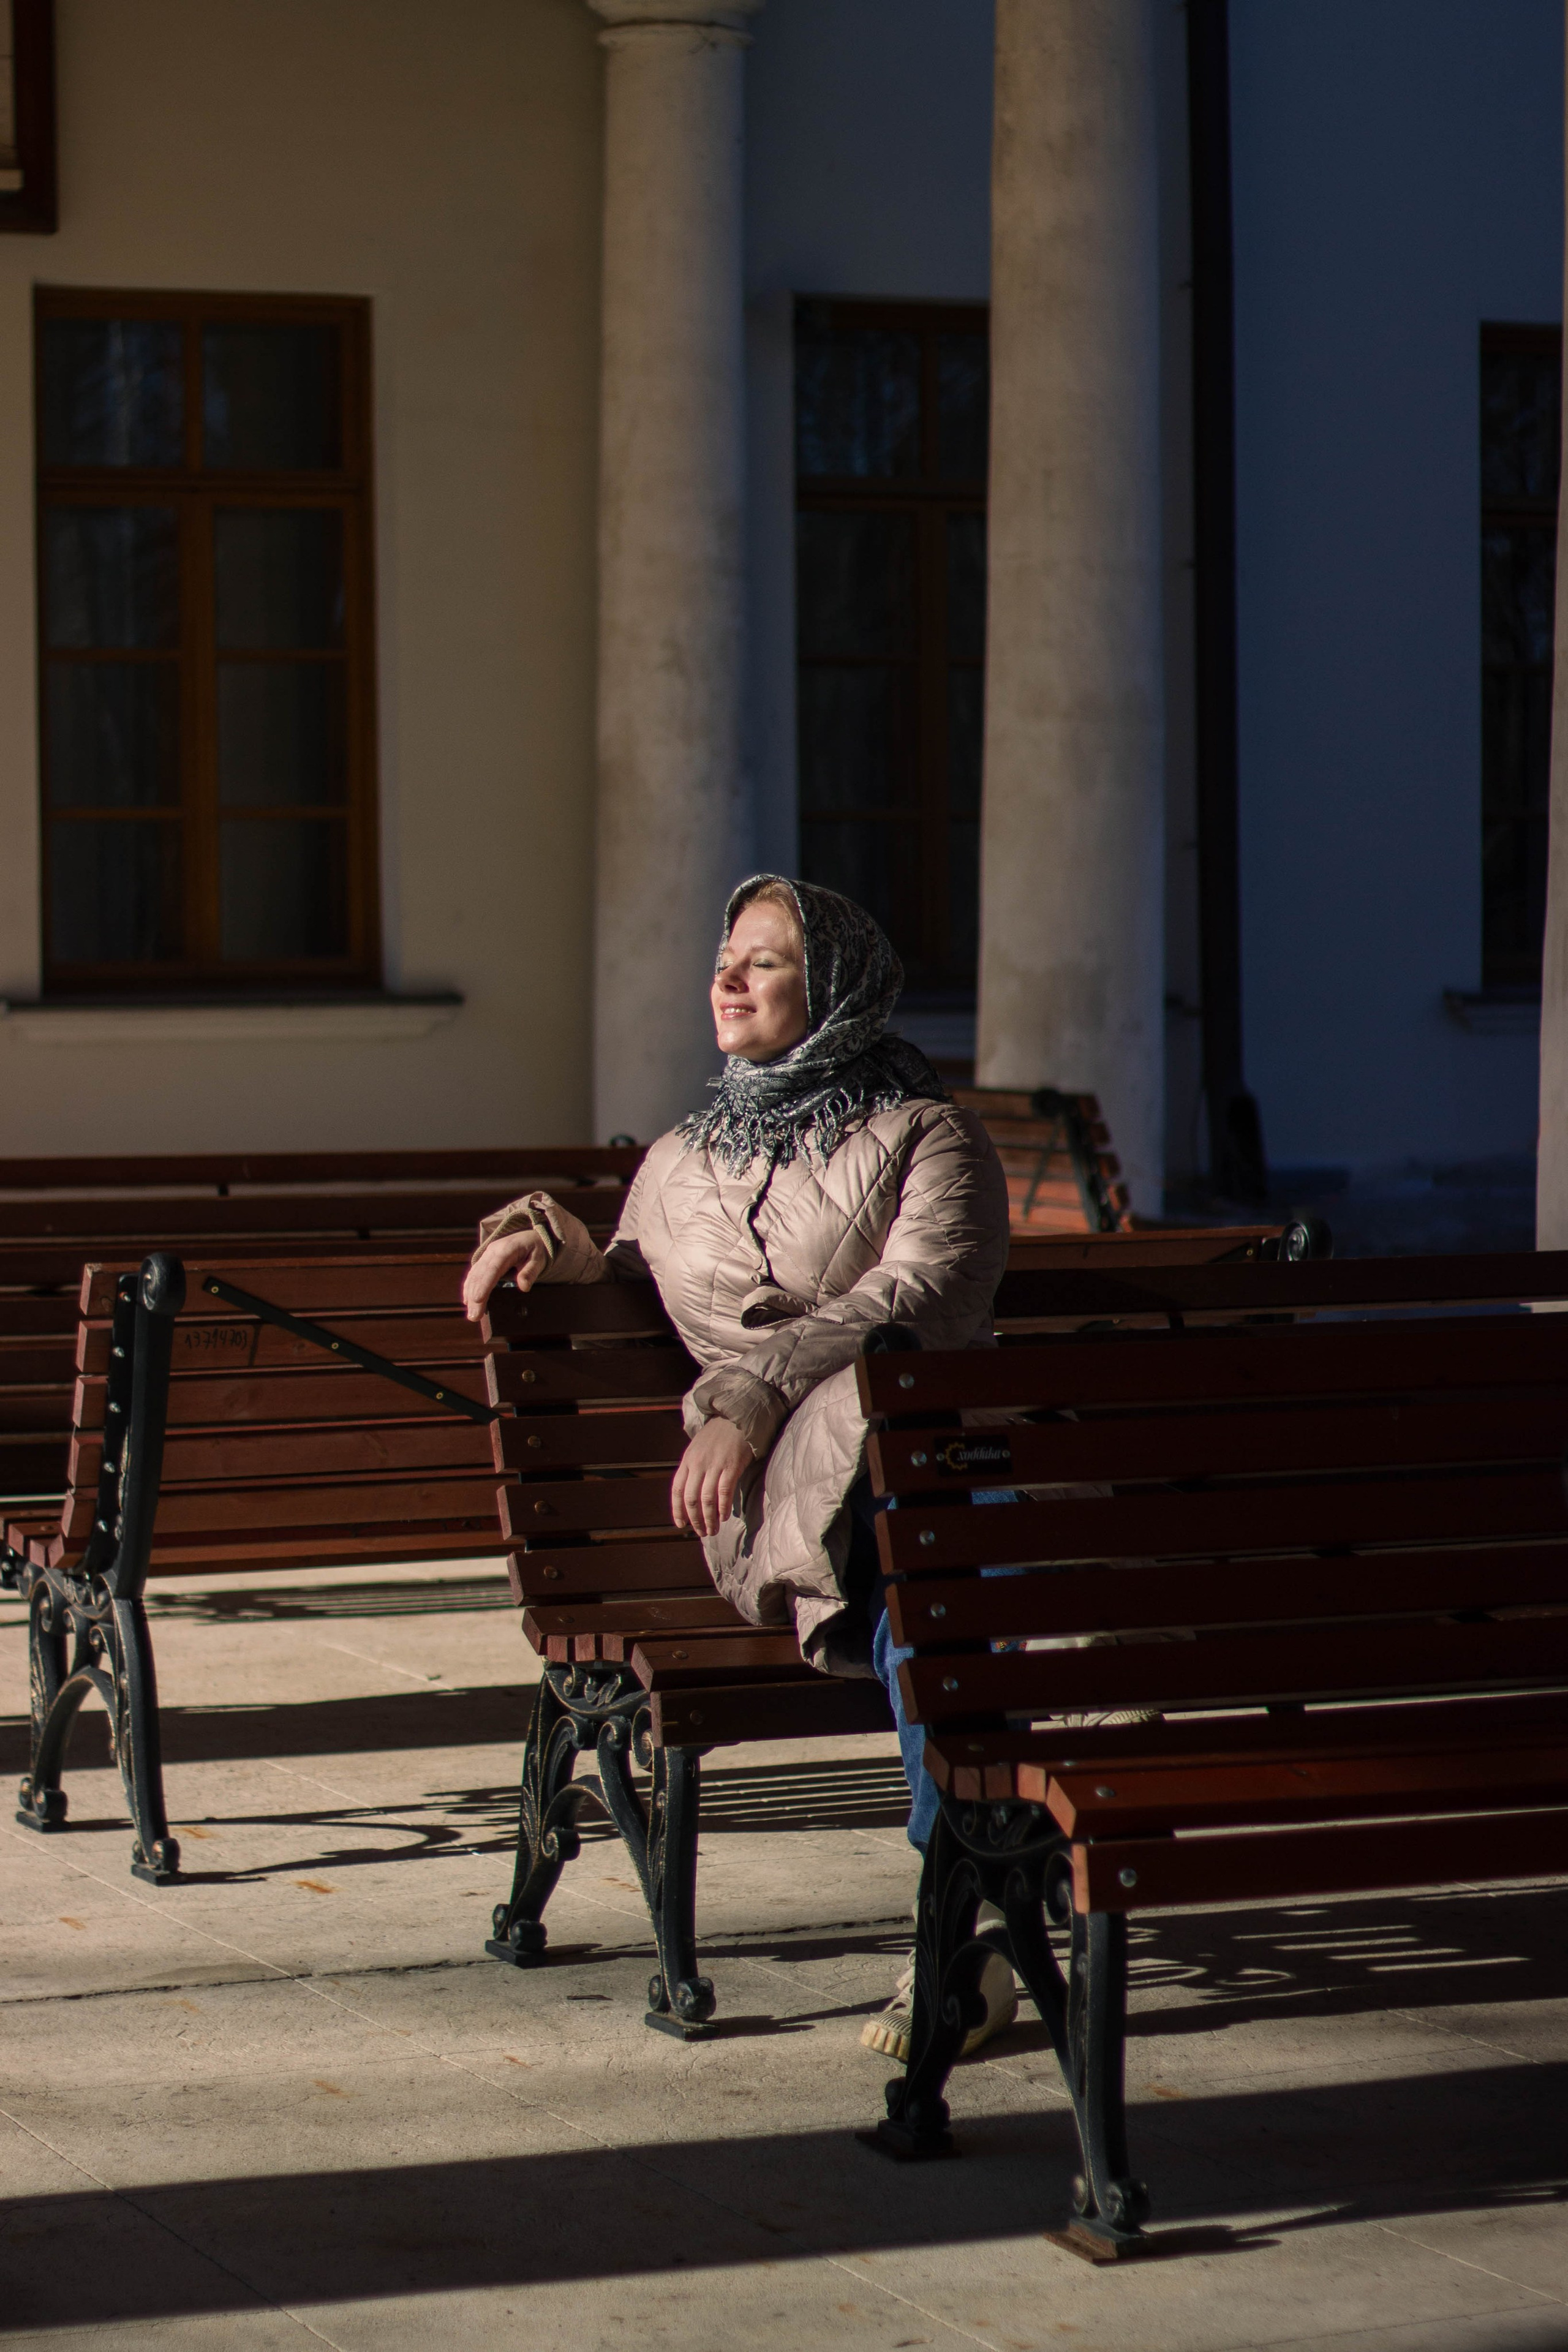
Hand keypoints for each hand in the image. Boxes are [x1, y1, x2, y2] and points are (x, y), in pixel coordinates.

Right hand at [463, 1230, 550, 1321]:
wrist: (529, 1238)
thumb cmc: (535, 1249)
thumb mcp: (538, 1259)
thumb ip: (530, 1272)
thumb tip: (524, 1287)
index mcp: (506, 1249)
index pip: (492, 1269)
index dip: (484, 1284)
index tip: (478, 1299)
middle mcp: (492, 1252)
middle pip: (480, 1275)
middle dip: (475, 1297)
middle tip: (474, 1317)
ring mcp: (486, 1257)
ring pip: (474, 1276)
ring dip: (470, 1295)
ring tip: (471, 1315)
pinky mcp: (484, 1262)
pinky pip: (474, 1275)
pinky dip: (469, 1288)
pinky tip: (467, 1302)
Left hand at [671, 1416, 753, 1537]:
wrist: (736, 1417)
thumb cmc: (717, 1436)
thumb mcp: (697, 1449)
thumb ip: (693, 1469)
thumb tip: (691, 1495)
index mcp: (687, 1461)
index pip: (677, 1491)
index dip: (678, 1510)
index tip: (681, 1525)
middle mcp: (698, 1464)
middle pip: (691, 1499)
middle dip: (695, 1519)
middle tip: (701, 1531)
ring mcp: (714, 1465)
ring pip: (706, 1500)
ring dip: (709, 1519)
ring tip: (712, 1530)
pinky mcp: (731, 1466)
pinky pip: (724, 1492)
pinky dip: (723, 1508)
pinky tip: (724, 1517)